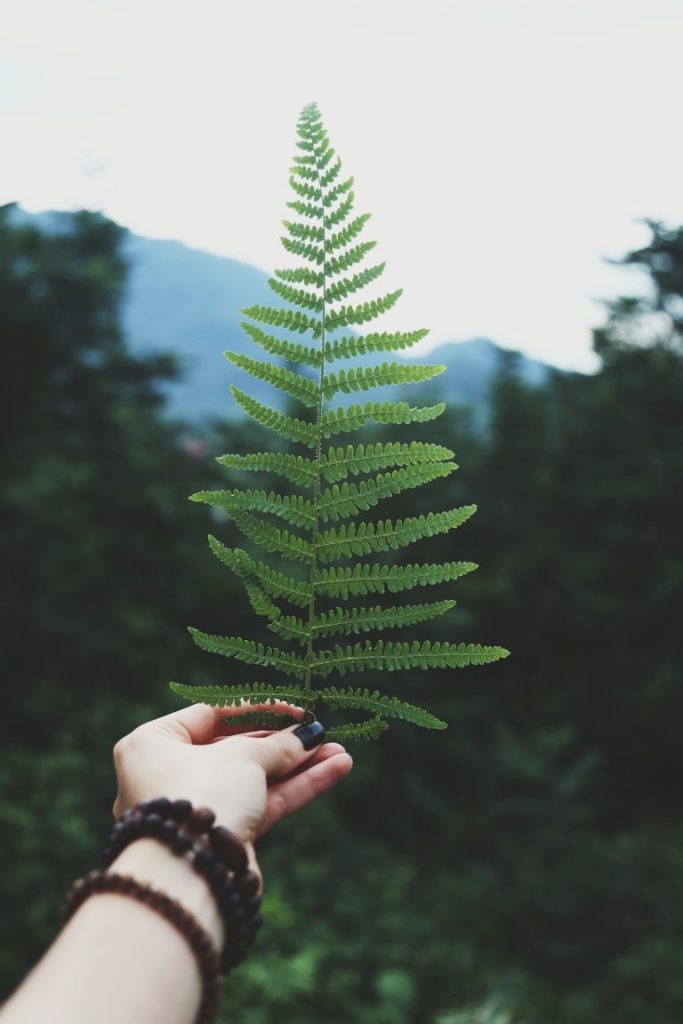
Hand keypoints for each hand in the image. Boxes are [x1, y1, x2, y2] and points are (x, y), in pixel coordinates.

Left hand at [112, 703, 352, 853]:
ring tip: (340, 755)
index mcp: (152, 745)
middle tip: (322, 733)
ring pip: (256, 780)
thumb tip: (308, 736)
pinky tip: (334, 771)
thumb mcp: (242, 756)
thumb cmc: (202, 794)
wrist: (192, 873)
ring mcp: (196, 811)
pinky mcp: (222, 839)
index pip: (211, 716)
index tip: (296, 710)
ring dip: (299, 767)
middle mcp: (168, 777)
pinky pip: (261, 805)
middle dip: (285, 743)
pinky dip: (295, 789)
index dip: (257, 710)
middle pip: (236, 750)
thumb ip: (277, 745)